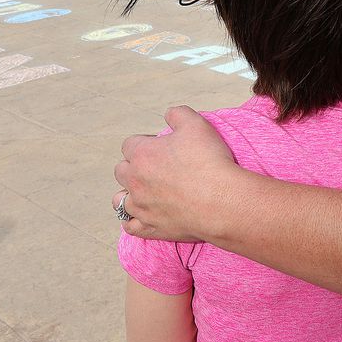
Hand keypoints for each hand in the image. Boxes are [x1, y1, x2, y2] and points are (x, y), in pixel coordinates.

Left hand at [114, 106, 236, 240]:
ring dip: (129, 194)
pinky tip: (142, 216)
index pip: (130, 144)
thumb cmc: (209, 162)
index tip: (161, 147)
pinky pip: (130, 226)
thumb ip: (178, 114)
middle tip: (157, 167)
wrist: (222, 201)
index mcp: (142, 154)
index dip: (145, 143)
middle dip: (134, 166)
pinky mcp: (150, 227)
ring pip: (119, 200)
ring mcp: (140, 206)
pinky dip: (133, 221)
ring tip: (145, 192)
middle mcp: (135, 180)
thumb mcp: (196, 124)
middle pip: (121, 170)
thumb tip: (169, 114)